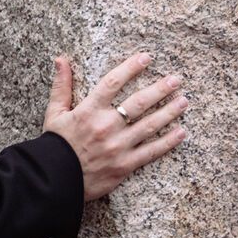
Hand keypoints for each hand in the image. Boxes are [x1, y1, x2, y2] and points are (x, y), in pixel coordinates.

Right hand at [43, 53, 188, 202]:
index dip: (131, 67)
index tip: (146, 58)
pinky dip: (168, 142)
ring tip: (184, 101)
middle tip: (176, 80)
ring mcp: (118, 146)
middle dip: (160, 89)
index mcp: (89, 110)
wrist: (54, 180)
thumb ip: (61, 86)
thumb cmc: (55, 145)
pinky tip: (181, 132)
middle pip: (139, 102)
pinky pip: (151, 152)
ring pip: (149, 125)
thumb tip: (61, 59)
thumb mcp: (54, 113)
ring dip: (169, 112)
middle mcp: (106, 126)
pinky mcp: (125, 165)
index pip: (113, 82)